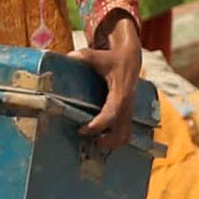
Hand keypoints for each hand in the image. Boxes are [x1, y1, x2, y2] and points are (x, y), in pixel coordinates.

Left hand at [71, 9, 144, 142]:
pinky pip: (125, 132)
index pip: (112, 114)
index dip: (98, 125)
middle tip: (86, 137)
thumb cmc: (113, 58)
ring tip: (93, 140)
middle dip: (106, 141)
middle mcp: (127, 104)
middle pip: (121, 133)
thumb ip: (82, 57)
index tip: (82, 129)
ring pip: (126, 136)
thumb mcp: (97, 56)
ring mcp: (129, 110)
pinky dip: (114, 139)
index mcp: (120, 92)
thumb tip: (67, 57)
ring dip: (111, 142)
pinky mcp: (128, 113)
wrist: (130, 57)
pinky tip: (100, 137)